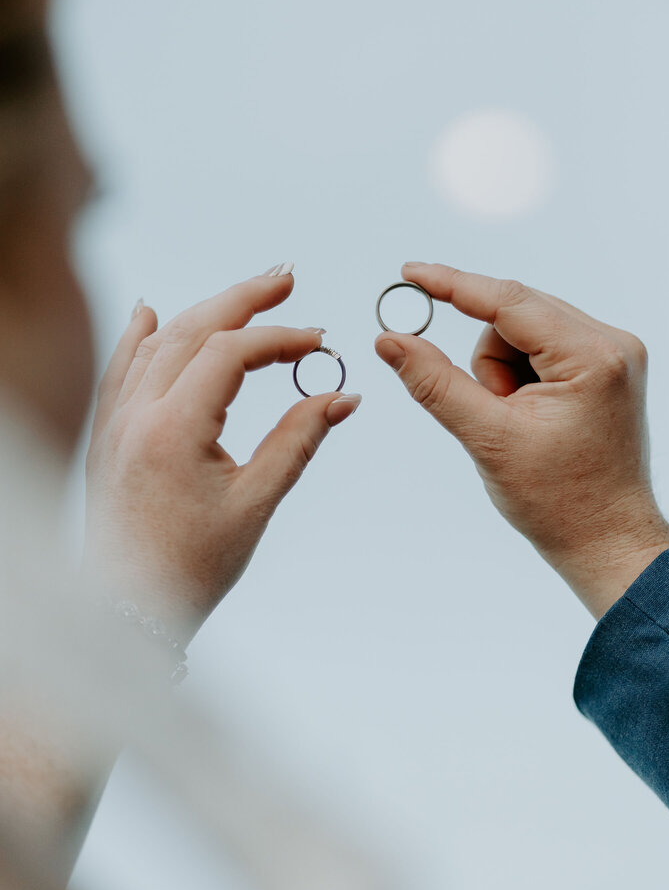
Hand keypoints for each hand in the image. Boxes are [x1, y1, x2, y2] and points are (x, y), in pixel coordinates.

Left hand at [84, 267, 360, 636]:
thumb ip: (298, 440)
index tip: (319, 343)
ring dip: (203, 311)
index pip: (230, 352)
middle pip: (192, 329)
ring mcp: (114, 422)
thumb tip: (342, 395)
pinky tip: (149, 314)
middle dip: (243, 299)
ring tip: (245, 294)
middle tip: (286, 278)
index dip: (280, 338)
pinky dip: (139, 337)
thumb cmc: (190, 568)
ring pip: (157, 342)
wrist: (125, 610)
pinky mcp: (106, 436)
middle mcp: (136, 415)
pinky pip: (119, 370)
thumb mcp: (255, 503)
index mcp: (173, 429)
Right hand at [375, 263, 668, 617]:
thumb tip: (390, 339)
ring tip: (519, 424)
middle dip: (488, 362)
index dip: (453, 285)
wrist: (608, 542)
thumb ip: (435, 382)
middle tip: (492, 410)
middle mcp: (613, 343)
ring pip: (525, 330)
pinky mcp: (608, 366)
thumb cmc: (558, 502)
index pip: (509, 302)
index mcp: (592, 356)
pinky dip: (521, 375)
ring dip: (504, 372)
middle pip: (516, 315)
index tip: (410, 274)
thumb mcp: (487, 438)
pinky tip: (531, 415)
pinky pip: (543, 346)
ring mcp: (615, 353)